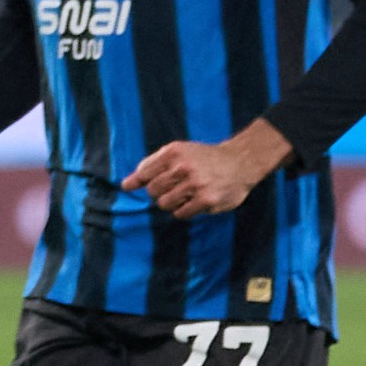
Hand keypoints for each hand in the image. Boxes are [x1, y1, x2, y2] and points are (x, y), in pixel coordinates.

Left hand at [122, 122, 291, 220]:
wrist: (239, 162)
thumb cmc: (203, 159)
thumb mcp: (178, 152)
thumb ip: (152, 166)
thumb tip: (126, 185)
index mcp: (174, 152)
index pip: (144, 172)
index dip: (137, 182)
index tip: (129, 186)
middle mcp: (183, 167)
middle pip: (153, 191)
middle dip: (159, 193)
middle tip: (173, 188)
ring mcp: (195, 184)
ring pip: (164, 204)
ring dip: (172, 203)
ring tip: (185, 194)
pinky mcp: (206, 200)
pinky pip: (181, 213)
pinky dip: (184, 210)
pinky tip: (195, 201)